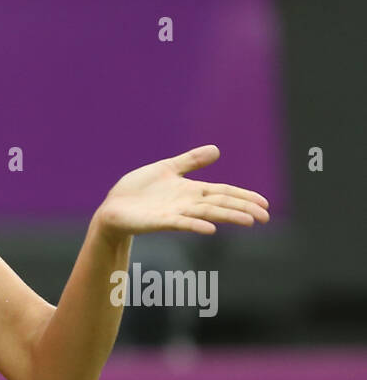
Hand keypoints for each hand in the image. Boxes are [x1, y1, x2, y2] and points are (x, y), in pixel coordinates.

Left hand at [95, 145, 269, 237]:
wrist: (113, 206)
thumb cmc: (137, 190)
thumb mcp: (167, 168)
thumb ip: (191, 161)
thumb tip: (217, 150)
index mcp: (191, 191)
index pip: (224, 192)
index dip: (244, 196)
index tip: (265, 204)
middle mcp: (187, 203)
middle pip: (221, 204)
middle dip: (243, 209)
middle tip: (265, 217)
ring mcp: (175, 213)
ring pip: (207, 214)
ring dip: (228, 216)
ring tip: (249, 221)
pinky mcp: (159, 221)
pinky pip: (181, 223)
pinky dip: (196, 225)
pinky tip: (210, 229)